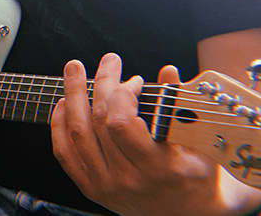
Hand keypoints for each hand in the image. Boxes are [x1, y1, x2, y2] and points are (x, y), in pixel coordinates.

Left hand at [50, 54, 231, 215]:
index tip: (136, 80)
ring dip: (73, 96)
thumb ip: (180, 107)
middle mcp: (127, 179)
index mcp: (157, 169)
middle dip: (102, 83)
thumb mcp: (201, 144)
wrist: (188, 214)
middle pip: (99, 121)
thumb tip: (168, 72)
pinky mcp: (91, 189)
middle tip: (109, 61)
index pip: (122, 123)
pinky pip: (65, 154)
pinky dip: (59, 125)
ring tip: (75, 71)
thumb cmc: (198, 178)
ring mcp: (105, 185)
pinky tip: (64, 103)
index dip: (124, 93)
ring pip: (78, 133)